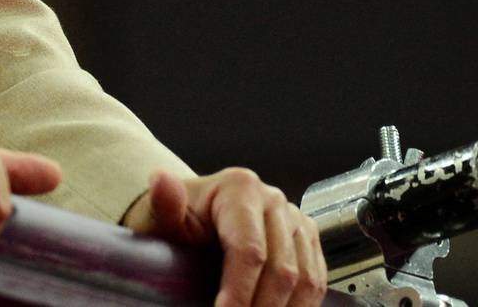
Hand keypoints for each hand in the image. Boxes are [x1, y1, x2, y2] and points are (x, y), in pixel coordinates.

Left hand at [122, 168, 326, 306]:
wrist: (193, 220)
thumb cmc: (178, 221)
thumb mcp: (162, 216)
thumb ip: (164, 205)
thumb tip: (161, 182)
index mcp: (241, 188)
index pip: (249, 251)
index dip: (240, 292)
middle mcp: (274, 200)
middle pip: (281, 270)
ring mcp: (295, 220)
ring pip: (305, 279)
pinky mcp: (306, 241)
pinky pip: (316, 281)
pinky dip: (301, 306)